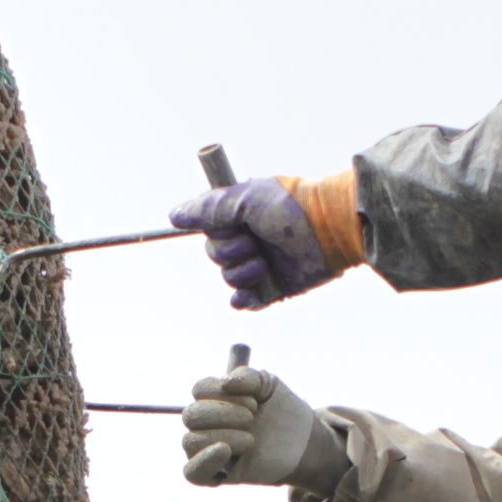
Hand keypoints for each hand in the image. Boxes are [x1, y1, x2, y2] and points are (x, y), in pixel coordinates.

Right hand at [172, 176, 355, 310]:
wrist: (327, 230)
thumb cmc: (289, 207)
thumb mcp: (244, 199)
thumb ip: (208, 208)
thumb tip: (174, 216)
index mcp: (241, 217)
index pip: (210, 230)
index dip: (217, 231)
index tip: (233, 224)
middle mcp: (249, 240)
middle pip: (215, 255)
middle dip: (230, 251)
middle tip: (254, 241)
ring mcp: (261, 265)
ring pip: (229, 278)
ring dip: (243, 271)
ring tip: (265, 261)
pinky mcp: (273, 289)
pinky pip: (244, 302)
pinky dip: (243, 299)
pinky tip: (249, 293)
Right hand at [181, 367, 349, 493]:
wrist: (303, 441)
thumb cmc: (281, 411)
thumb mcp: (268, 384)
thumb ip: (247, 376)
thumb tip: (226, 382)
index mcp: (214, 400)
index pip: (199, 390)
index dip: (220, 391)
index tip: (253, 401)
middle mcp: (206, 425)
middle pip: (191, 415)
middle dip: (223, 413)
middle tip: (252, 418)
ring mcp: (209, 450)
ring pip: (191, 441)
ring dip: (222, 435)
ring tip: (251, 440)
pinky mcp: (217, 474)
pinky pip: (193, 473)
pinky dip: (204, 461)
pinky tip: (225, 451)